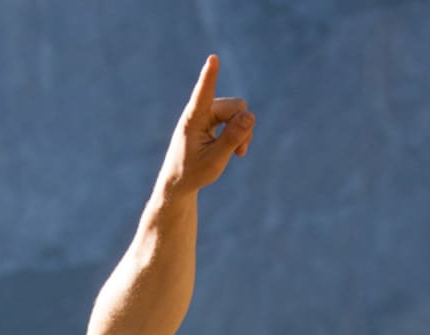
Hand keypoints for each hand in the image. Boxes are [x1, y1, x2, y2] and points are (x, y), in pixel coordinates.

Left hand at [159, 54, 253, 195]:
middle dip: (244, 126)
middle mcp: (200, 112)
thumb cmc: (192, 172)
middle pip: (236, 106)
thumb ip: (232, 138)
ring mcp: (207, 113)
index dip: (209, 77)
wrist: (180, 181)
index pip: (203, 95)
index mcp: (192, 121)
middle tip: (241, 151)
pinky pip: (237, 117)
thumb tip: (249, 115)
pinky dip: (241, 132)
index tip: (212, 58)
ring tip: (237, 152)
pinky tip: (238, 150)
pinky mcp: (213, 118)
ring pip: (239, 111)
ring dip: (243, 131)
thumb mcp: (215, 161)